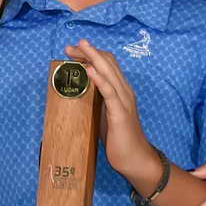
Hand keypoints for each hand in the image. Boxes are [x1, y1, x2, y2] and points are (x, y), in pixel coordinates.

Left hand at [64, 39, 154, 184]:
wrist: (136, 159)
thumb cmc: (119, 140)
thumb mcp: (104, 116)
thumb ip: (96, 102)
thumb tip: (79, 93)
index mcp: (120, 91)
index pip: (107, 65)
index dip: (91, 55)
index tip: (74, 51)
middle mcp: (124, 91)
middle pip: (107, 63)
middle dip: (88, 52)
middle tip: (69, 46)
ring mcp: (124, 100)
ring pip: (109, 72)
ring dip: (92, 58)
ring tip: (78, 48)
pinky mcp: (120, 112)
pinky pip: (109, 92)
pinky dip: (99, 79)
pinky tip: (89, 70)